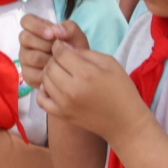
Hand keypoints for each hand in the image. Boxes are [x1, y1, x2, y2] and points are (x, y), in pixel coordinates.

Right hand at [19, 16, 89, 89]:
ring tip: (58, 61)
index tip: (51, 34)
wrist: (78, 71)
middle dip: (44, 44)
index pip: (26, 20)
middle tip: (57, 50)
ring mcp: (25, 58)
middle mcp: (27, 42)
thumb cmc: (74, 49)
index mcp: (36, 29)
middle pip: (25, 38)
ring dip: (47, 59)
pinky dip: (45, 73)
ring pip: (29, 56)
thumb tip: (56, 30)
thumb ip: (69, 28)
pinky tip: (55, 72)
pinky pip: (30, 72)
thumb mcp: (76, 36)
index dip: (36, 26)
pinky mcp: (27, 73)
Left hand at [35, 40, 150, 146]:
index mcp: (86, 73)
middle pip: (50, 66)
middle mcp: (72, 89)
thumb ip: (86, 53)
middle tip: (62, 59)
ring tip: (60, 72)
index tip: (61, 46)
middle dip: (53, 59)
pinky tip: (53, 87)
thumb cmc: (121, 89)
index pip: (60, 53)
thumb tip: (65, 48)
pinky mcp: (62, 115)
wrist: (125, 122)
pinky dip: (43, 91)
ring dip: (49, 73)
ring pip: (44, 80)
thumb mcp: (110, 63)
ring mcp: (64, 104)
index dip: (58, 46)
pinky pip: (41, 100)